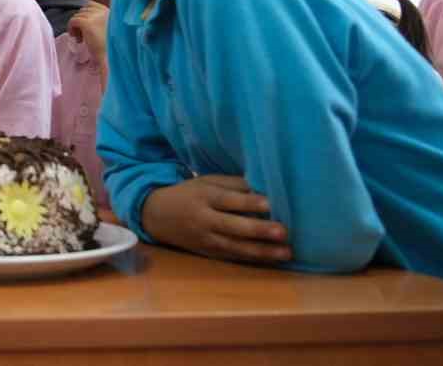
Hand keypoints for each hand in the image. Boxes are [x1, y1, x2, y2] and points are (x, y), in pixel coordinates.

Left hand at [68, 2, 109, 71]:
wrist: (112, 60)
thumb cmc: (111, 50)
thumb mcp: (109, 31)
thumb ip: (101, 21)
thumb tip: (85, 17)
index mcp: (111, 13)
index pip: (92, 5)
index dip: (85, 15)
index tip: (85, 27)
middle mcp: (104, 12)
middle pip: (84, 10)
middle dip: (81, 21)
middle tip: (82, 35)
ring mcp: (96, 17)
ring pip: (78, 15)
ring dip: (77, 27)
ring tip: (81, 39)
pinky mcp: (88, 24)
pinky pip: (73, 21)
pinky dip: (71, 28)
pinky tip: (77, 39)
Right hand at [140, 175, 290, 263]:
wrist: (156, 215)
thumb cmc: (189, 194)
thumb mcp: (206, 182)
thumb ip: (233, 184)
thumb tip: (264, 188)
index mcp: (204, 196)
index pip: (229, 200)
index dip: (249, 203)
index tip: (271, 204)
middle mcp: (204, 219)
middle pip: (233, 226)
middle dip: (259, 230)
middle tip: (283, 232)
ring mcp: (205, 239)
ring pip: (236, 246)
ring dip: (262, 251)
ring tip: (286, 253)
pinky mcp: (208, 253)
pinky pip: (233, 257)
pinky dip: (252, 258)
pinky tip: (272, 259)